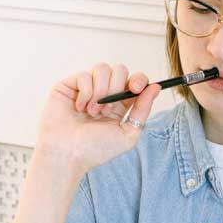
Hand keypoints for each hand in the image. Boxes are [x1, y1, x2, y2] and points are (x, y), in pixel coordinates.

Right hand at [36, 62, 163, 174]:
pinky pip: (84, 75)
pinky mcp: (69, 85)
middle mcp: (103, 94)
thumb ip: (143, 110)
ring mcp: (85, 88)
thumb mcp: (127, 134)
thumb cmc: (94, 150)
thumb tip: (155, 87)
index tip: (136, 88)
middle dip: (116, 88)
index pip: (134, 81)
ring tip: (92, 112)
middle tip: (107, 110)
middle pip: (120, 70)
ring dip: (100, 92)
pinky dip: (84, 92)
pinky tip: (79, 108)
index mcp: (119, 105)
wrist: (67, 154)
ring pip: (102, 68)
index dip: (138, 80)